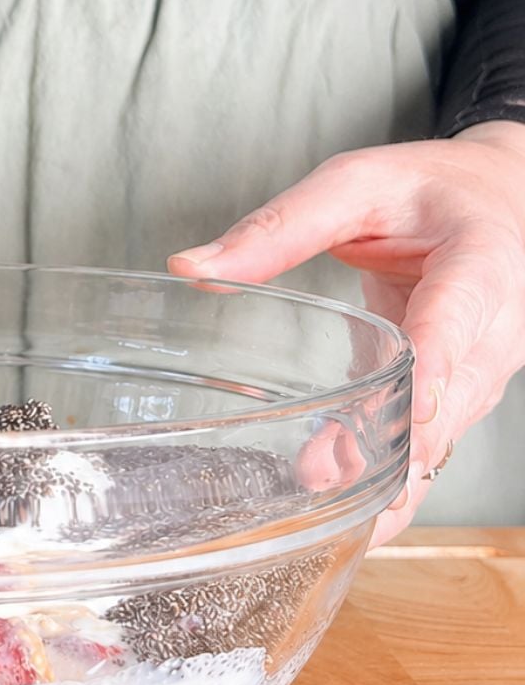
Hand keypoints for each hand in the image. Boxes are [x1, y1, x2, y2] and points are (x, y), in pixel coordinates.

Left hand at [167, 121, 524, 548]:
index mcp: (481, 260)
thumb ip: (280, 227)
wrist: (497, 200)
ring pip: (445, 431)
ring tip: (322, 491)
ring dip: (390, 468)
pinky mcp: (461, 393)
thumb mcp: (356, 185)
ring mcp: (483, 367)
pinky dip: (392, 473)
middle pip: (455, 394)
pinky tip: (346, 500)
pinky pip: (432, 441)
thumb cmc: (429, 189)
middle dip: (399, 440)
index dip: (438, 361)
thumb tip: (190, 267)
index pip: (460, 315)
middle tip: (332, 473)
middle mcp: (495, 325)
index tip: (413, 405)